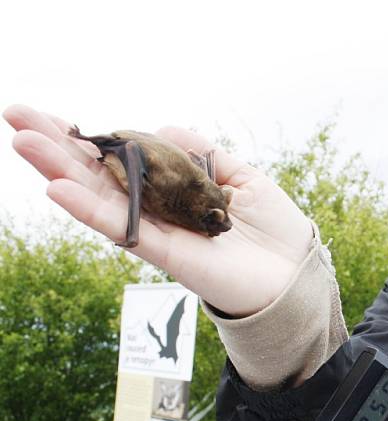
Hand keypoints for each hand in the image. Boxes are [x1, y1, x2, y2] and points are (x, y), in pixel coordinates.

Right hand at [3, 104, 311, 316]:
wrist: (295, 272)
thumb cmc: (274, 229)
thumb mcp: (242, 177)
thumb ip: (202, 153)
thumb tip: (164, 127)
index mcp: (173, 193)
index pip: (122, 162)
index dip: (90, 140)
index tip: (55, 116)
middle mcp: (158, 212)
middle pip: (98, 176)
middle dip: (59, 147)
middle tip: (16, 116)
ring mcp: (159, 233)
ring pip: (99, 199)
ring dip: (60, 169)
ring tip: (22, 139)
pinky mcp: (167, 256)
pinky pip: (123, 230)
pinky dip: (90, 210)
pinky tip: (57, 187)